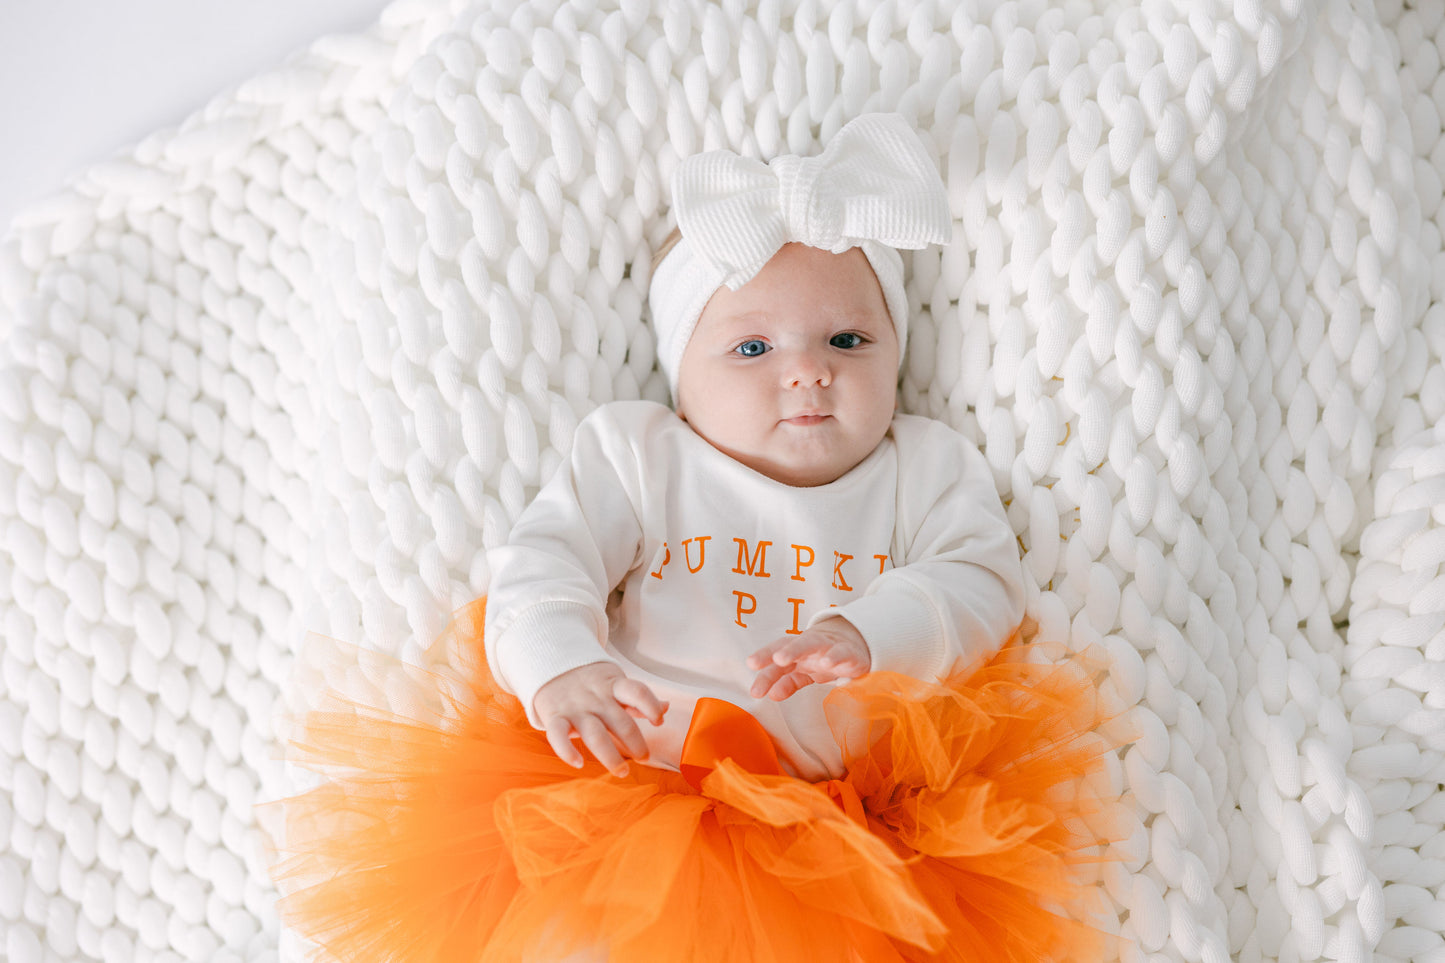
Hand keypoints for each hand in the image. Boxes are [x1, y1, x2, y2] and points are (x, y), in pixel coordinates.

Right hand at [532, 662, 668, 776]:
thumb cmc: (590, 682)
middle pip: (620, 721)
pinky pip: (558, 735)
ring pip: (594, 734)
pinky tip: (579, 763)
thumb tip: (666, 707)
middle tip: (644, 758)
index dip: (650, 705)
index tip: (658, 721)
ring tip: (622, 772)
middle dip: (635, 742)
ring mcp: (575, 708)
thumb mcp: (615, 683)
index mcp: (613, 686)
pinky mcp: (555, 717)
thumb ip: (638, 698)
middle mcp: (596, 698)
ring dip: (610, 756)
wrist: (550, 664)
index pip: (636, 692)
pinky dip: (566, 751)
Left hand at [746, 618, 871, 700]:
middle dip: (783, 651)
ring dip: (798, 649)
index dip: (764, 656)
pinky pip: (841, 653)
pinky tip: (827, 663)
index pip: (777, 650)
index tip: (750, 664)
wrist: (853, 646)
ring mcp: (828, 647)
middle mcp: (809, 646)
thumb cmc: (821, 660)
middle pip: (794, 644)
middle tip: (774, 659)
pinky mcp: (849, 654)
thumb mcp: (804, 673)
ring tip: (784, 659)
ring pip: (813, 643)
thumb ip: (788, 682)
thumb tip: (771, 695)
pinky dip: (834, 657)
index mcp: (796, 651)